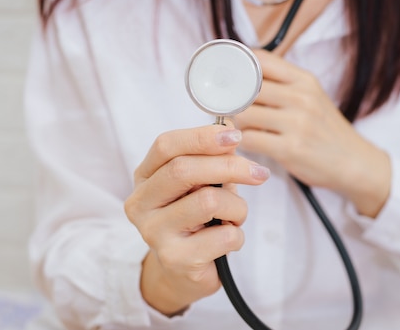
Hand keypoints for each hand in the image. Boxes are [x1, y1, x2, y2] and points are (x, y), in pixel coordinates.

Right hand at [125, 124, 269, 315]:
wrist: (183, 272)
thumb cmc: (196, 219)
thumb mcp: (201, 183)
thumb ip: (213, 156)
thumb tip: (231, 126)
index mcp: (145, 177)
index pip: (165, 145)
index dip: (202, 137)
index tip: (235, 135)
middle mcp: (141, 203)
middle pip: (184, 169)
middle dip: (229, 166)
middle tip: (258, 172)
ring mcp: (154, 233)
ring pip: (208, 201)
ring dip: (237, 207)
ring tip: (236, 216)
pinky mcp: (175, 259)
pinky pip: (223, 236)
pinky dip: (237, 235)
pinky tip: (229, 239)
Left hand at [233, 50, 390, 216]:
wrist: (356, 162)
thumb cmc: (326, 131)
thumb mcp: (312, 97)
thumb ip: (282, 84)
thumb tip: (243, 74)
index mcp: (304, 80)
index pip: (261, 59)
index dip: (237, 65)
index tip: (225, 76)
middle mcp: (301, 97)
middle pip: (247, 87)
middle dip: (230, 97)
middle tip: (221, 106)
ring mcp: (297, 123)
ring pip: (244, 114)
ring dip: (233, 122)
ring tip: (234, 127)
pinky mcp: (291, 149)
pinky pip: (250, 140)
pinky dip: (240, 141)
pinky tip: (243, 143)